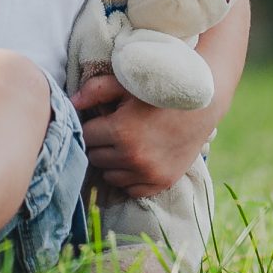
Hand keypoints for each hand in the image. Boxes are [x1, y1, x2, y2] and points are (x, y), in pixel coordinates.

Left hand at [71, 70, 220, 198]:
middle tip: (112, 131)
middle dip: (100, 144)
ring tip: (125, 144)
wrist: (202, 105)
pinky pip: (131, 189)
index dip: (91, 126)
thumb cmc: (160, 90)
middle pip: (95, 157)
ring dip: (112, 162)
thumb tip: (70, 102)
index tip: (100, 120)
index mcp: (121, 131)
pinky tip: (136, 160)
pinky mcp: (162, 182)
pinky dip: (129, 177)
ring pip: (110, 176)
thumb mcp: (127, 82)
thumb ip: (95, 90)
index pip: (85, 136)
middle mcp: (133, 157)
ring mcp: (148, 173)